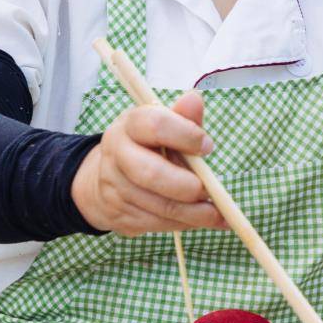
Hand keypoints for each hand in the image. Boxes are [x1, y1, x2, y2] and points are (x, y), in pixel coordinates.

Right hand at [71, 91, 226, 235]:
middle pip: (150, 174)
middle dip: (185, 186)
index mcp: (130, 125)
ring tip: (216, 213)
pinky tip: (205, 220)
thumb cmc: (148, 148)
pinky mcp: (120, 215)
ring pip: (157, 206)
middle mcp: (117, 154)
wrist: (105, 179)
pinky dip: (185, 224)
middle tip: (208, 190)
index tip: (208, 147)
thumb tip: (195, 99)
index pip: (156, 125)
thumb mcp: (164, 127)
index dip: (186, 136)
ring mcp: (115, 187)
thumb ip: (183, 118)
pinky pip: (157, 224)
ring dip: (193, 213)